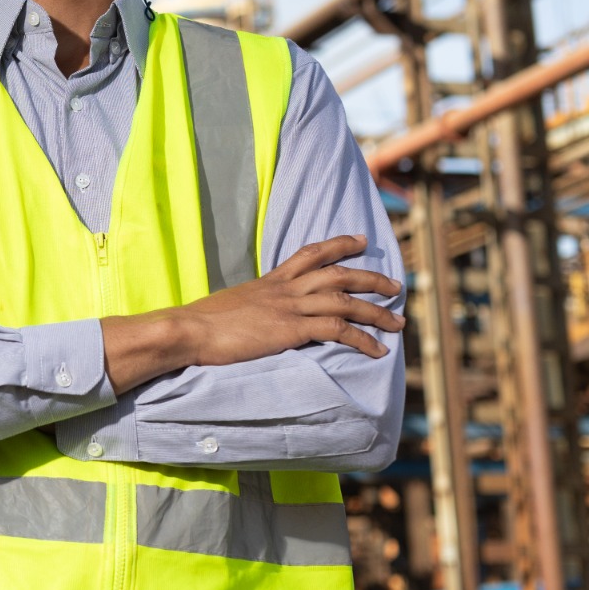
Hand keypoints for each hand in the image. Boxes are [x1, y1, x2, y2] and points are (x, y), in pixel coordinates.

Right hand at [100, 234, 403, 393]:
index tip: (359, 240)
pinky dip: (362, 338)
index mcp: (270, 281)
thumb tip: (256, 314)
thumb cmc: (202, 323)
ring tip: (398, 322)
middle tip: (396, 284)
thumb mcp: (232, 304)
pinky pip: (337, 329)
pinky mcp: (290, 329)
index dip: (338, 244)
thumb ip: (252, 305)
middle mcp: (284, 289)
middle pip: (337, 274)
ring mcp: (288, 308)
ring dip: (377, 311)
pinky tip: (378, 349)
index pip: (309, 253)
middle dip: (371, 278)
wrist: (190, 330)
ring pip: (345, 300)